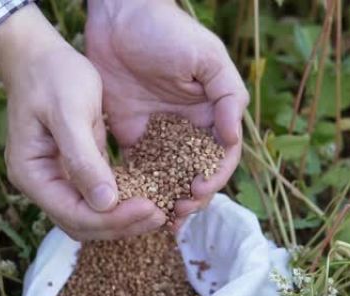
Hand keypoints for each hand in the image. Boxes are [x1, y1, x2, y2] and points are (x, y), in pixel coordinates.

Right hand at [0, 4, 164, 239]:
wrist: (41, 55)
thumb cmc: (52, 75)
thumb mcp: (70, 112)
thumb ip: (84, 159)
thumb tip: (105, 204)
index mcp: (32, 174)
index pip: (74, 215)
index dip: (112, 219)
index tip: (150, 207)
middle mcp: (41, 184)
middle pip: (82, 224)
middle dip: (121, 225)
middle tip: (161, 213)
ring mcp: (56, 179)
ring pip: (91, 216)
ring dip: (123, 219)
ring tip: (160, 209)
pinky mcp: (74, 170)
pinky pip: (98, 196)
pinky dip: (121, 202)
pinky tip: (148, 196)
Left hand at [86, 0, 248, 227]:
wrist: (118, 16)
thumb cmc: (167, 31)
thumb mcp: (207, 57)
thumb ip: (227, 95)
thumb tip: (231, 137)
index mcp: (212, 114)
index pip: (220, 156)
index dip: (214, 177)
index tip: (198, 190)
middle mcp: (188, 128)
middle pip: (195, 173)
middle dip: (190, 198)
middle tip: (177, 213)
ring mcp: (160, 134)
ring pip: (168, 178)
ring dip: (166, 201)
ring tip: (158, 220)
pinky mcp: (132, 135)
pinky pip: (138, 168)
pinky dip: (138, 189)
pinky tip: (132, 207)